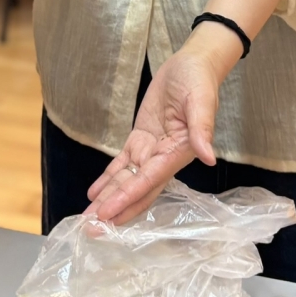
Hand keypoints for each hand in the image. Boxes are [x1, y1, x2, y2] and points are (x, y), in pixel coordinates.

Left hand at [85, 49, 218, 224]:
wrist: (191, 64)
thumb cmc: (199, 81)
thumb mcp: (202, 101)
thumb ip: (202, 129)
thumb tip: (208, 157)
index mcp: (178, 153)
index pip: (149, 181)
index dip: (128, 199)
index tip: (108, 216)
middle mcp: (163, 158)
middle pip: (136, 190)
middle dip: (115, 211)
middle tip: (92, 231)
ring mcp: (151, 149)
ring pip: (126, 180)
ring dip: (108, 199)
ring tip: (88, 219)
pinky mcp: (141, 138)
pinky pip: (123, 163)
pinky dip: (108, 178)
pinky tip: (94, 193)